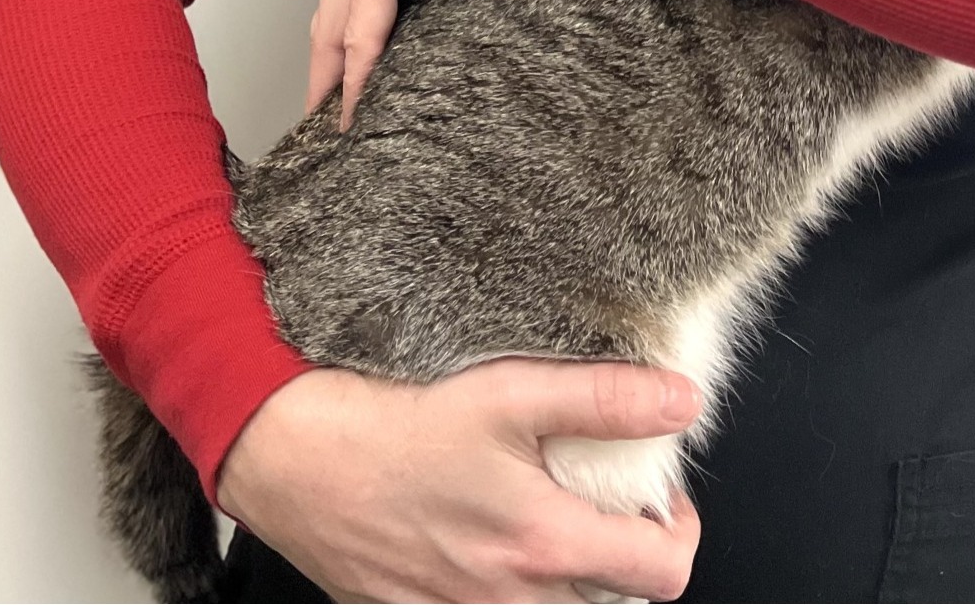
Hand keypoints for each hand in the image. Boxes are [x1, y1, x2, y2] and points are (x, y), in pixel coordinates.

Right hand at [216, 361, 701, 602]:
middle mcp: (506, 599)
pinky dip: (507, 587)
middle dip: (626, 555)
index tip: (664, 494)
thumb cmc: (392, 419)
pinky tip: (489, 536)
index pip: (661, 573)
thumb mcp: (511, 390)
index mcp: (542, 545)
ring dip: (570, 575)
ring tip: (553, 513)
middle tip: (610, 499)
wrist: (292, 453)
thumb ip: (605, 399)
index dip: (679, 531)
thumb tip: (683, 402)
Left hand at [308, 0, 513, 126]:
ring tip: (339, 126)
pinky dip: (358, 64)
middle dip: (325, 68)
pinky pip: (363, 18)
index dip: (345, 42)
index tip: (349, 89)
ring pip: (337, 20)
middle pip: (331, 12)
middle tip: (328, 123)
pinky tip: (358, 101)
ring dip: (333, 75)